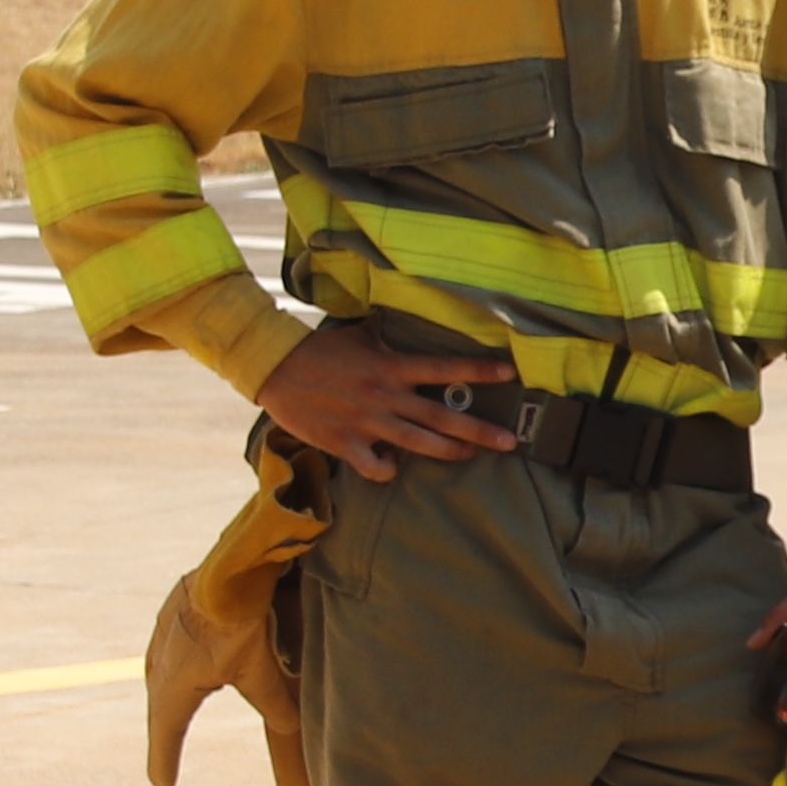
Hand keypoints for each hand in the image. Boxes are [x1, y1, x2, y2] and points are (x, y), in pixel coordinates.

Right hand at [254, 318, 520, 480]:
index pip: (445, 367)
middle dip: (481, 431)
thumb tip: (405, 315)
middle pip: (443, 417)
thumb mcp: (360, 336)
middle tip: (510, 442)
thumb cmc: (320, 350)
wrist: (276, 368)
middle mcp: (386, 396)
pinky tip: (393, 465)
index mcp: (391, 367)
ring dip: (450, 452)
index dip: (479, 370)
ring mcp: (368, 423)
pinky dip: (389, 470)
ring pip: (419, 444)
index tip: (510, 372)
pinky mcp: (346, 444)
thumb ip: (388, 336)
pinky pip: (377, 466)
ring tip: (469, 455)